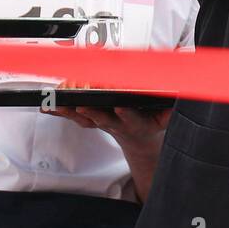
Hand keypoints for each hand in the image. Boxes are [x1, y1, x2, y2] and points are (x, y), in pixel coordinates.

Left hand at [46, 105, 171, 149]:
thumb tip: (180, 88)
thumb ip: (172, 106)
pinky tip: (49, 106)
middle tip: (83, 104)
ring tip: (59, 104)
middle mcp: (117, 125)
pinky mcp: (91, 121)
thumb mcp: (167, 117)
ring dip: (71, 112)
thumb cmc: (151, 123)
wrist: (138, 139)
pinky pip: (74, 117)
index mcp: (137, 124)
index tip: (119, 106)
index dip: (125, 113)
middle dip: (92, 112)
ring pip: (85, 118)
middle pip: (103, 119)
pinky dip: (61, 111)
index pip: (132, 119)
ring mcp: (102, 124)